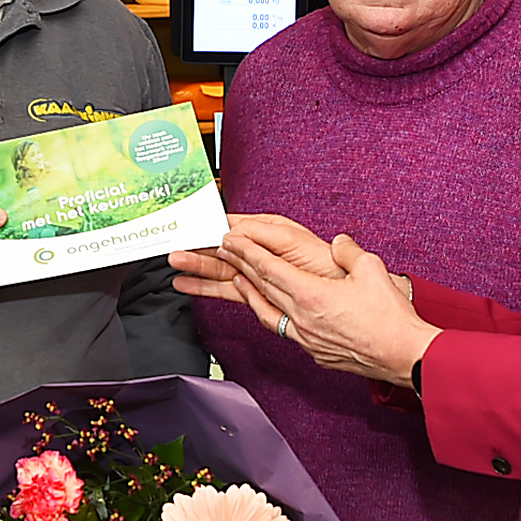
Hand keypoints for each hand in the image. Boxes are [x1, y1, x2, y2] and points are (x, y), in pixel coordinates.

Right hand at [172, 213, 340, 300]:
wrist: (344, 295)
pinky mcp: (260, 294)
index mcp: (270, 232)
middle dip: (198, 247)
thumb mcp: (292, 240)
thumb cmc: (328, 264)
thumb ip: (259, 234)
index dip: (210, 225)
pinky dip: (208, 287)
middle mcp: (262, 252)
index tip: (189, 224)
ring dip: (198, 266)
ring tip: (176, 264)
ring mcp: (260, 274)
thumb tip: (230, 232)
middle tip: (175, 247)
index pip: (232, 226)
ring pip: (221, 269)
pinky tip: (191, 285)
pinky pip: (228, 290)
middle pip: (222, 249)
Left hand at [212, 220, 438, 385]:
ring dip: (249, 292)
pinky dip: (269, 314)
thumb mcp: (371, 268)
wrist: (403, 355)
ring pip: (267, 310)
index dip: (248, 251)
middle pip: (262, 287)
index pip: (269, 268)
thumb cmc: (390, 318)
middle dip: (241, 265)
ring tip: (237, 278)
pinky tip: (268, 309)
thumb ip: (348, 251)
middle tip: (225, 251)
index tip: (233, 240)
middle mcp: (302, 317)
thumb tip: (339, 243)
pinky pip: (282, 328)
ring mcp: (306, 337)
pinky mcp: (314, 351)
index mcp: (311, 294)